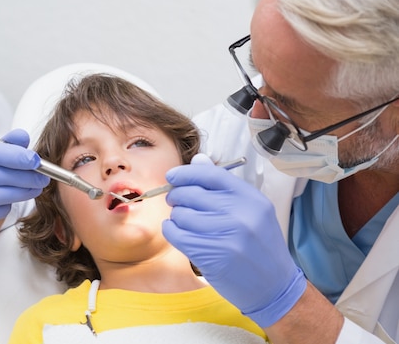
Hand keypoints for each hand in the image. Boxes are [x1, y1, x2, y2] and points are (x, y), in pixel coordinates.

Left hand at [162, 153, 306, 327]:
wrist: (275, 286)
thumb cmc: (259, 246)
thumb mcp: (251, 211)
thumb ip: (223, 186)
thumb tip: (198, 159)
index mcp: (251, 198)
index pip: (210, 175)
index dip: (186, 173)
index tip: (172, 176)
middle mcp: (240, 214)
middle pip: (191, 193)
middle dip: (177, 196)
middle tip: (176, 202)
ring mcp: (226, 235)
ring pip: (181, 214)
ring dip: (176, 217)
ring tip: (184, 223)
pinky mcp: (211, 255)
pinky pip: (176, 234)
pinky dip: (171, 231)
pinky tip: (177, 233)